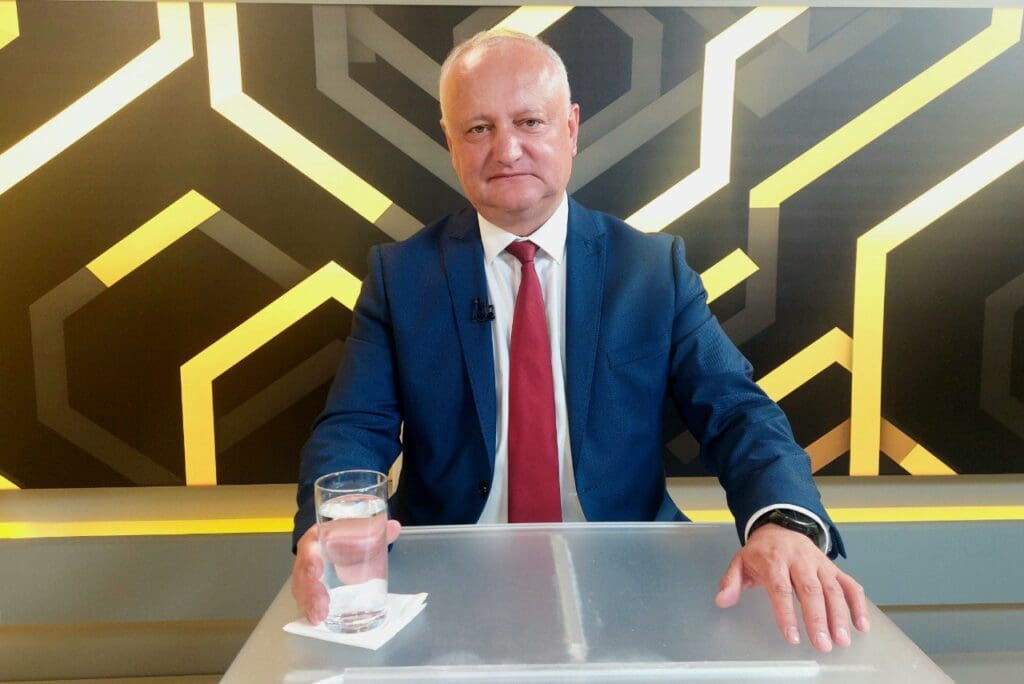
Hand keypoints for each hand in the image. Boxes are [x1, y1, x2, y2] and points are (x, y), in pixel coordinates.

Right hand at [291, 519, 401, 624]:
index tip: (316, 572)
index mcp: (317, 538)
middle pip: (303, 573)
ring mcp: (306, 573)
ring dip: (309, 604)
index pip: (309, 547)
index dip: (310, 559)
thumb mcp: (359, 531)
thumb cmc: (343, 536)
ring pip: (301, 589)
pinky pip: (305, 599)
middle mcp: (308, 556)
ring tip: (319, 618)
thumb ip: (377, 530)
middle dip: (310, 591)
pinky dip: (309, 610)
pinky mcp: (309, 587)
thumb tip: (395, 527)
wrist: (332, 540)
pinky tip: (315, 620)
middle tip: (322, 607)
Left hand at [714, 523, 868, 651]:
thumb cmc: (761, 551)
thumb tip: (722, 600)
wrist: (781, 526)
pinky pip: (850, 584)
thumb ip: (731, 582)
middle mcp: (799, 560)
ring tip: (842, 639)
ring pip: (833, 588)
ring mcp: (819, 563)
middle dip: (818, 618)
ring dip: (840, 615)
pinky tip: (861, 625)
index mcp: (774, 560)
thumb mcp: (740, 561)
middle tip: (823, 643)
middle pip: (810, 590)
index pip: (781, 588)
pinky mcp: (833, 567)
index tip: (792, 636)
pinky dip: (858, 604)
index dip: (787, 613)